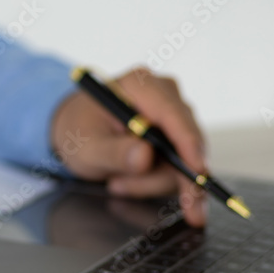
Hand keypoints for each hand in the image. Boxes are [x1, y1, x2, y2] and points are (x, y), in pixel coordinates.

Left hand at [49, 68, 207, 226]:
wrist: (77, 130)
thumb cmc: (79, 130)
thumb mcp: (86, 147)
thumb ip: (114, 153)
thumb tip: (146, 157)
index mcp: (139, 85)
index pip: (174, 115)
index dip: (189, 145)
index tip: (196, 173)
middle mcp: (164, 94)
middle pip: (185, 143)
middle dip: (156, 177)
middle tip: (119, 187)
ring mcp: (175, 115)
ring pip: (184, 162)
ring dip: (149, 182)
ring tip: (116, 180)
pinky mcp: (178, 135)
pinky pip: (179, 168)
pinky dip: (153, 181)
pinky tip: (127, 179)